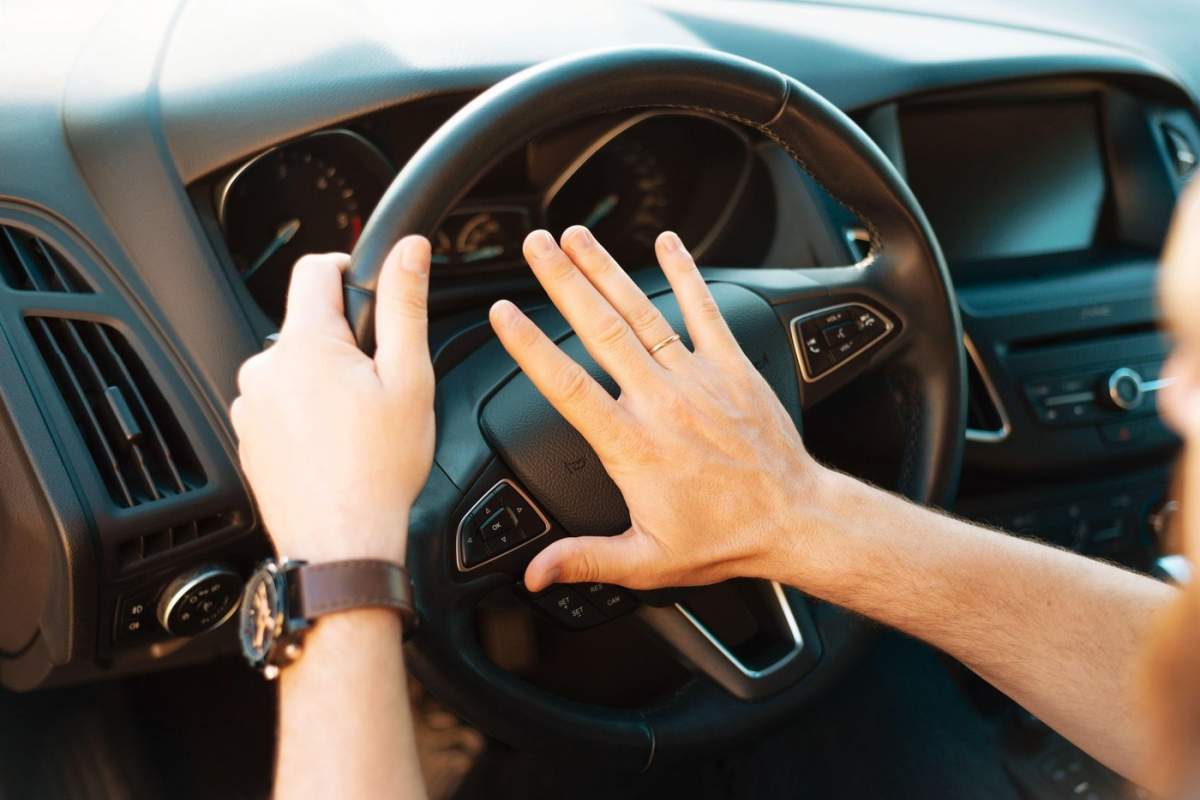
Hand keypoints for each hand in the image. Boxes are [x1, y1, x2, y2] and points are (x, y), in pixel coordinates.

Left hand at [231, 237, 434, 564]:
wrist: (342, 545)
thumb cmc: (379, 469)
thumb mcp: (409, 378)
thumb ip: (406, 305)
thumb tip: (409, 250)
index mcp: (305, 345)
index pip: (315, 269)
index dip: (348, 270)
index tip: (370, 296)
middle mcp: (265, 369)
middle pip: (307, 326)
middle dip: (343, 344)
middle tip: (379, 386)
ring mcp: (250, 407)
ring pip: (293, 369)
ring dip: (323, 383)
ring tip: (357, 425)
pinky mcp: (248, 439)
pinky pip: (279, 407)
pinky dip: (305, 416)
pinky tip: (334, 447)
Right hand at [490, 226, 838, 592]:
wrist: (794, 520)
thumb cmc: (723, 538)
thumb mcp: (647, 560)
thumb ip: (586, 560)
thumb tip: (535, 572)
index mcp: (632, 444)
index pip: (568, 385)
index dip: (531, 346)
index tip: (503, 313)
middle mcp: (661, 402)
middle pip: (600, 330)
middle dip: (562, 282)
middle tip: (535, 246)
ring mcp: (697, 379)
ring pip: (643, 313)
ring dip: (607, 270)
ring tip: (577, 236)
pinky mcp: (731, 368)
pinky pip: (705, 312)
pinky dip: (686, 275)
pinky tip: (668, 243)